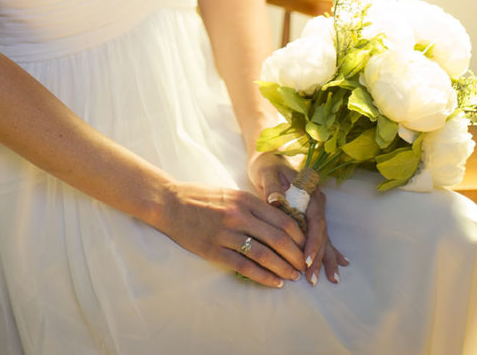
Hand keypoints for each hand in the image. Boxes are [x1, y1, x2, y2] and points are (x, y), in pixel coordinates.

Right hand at [157, 179, 307, 287]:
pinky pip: (244, 266)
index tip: (306, 246)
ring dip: (282, 268)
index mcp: (244, 200)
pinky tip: (274, 282)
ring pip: (263, 254)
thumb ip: (252, 206)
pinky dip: (263, 276)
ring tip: (293, 276)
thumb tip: (278, 222)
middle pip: (277, 238)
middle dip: (295, 255)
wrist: (170, 203)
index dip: (298, 236)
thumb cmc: (201, 198)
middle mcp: (238, 215)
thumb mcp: (230, 193)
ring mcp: (225, 233)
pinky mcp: (213, 250)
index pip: (281, 219)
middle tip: (304, 266)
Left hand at [248, 151, 348, 285]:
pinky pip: (320, 236)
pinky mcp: (309, 216)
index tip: (305, 260)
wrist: (269, 159)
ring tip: (332, 279)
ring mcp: (314, 210)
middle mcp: (316, 201)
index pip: (314, 220)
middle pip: (320, 232)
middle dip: (318, 256)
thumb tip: (275, 200)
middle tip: (312, 278)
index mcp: (309, 190)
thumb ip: (272, 187)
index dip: (312, 241)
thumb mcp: (267, 173)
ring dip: (324, 258)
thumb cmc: (267, 166)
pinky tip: (340, 265)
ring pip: (323, 237)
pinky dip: (329, 251)